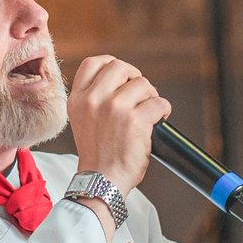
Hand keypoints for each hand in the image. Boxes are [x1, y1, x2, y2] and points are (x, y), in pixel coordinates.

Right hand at [68, 57, 169, 192]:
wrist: (102, 180)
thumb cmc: (97, 154)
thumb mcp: (83, 119)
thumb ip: (94, 98)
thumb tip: (121, 81)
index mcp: (78, 99)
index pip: (93, 62)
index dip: (112, 64)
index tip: (123, 78)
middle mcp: (93, 100)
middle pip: (121, 67)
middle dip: (136, 78)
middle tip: (141, 95)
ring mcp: (114, 108)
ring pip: (143, 84)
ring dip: (151, 97)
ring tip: (148, 113)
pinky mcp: (135, 120)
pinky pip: (159, 103)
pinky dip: (164, 111)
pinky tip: (158, 121)